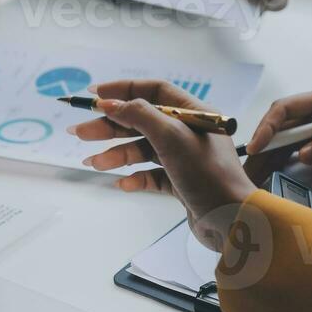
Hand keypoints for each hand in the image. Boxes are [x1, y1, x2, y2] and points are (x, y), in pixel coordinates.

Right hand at [72, 81, 255, 248]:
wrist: (231, 220)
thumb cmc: (209, 175)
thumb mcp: (172, 137)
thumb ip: (139, 115)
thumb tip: (110, 103)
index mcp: (194, 113)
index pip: (154, 91)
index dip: (123, 90)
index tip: (94, 96)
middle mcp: (190, 133)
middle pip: (142, 121)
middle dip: (110, 127)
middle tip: (79, 132)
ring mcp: (184, 159)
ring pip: (143, 150)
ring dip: (117, 155)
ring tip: (94, 163)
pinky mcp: (181, 184)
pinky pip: (151, 176)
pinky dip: (135, 178)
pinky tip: (121, 183)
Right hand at [246, 85, 311, 182]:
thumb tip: (303, 154)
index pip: (286, 108)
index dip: (266, 128)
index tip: (255, 149)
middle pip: (280, 125)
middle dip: (261, 148)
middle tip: (246, 173)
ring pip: (285, 137)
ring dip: (268, 157)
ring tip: (252, 178)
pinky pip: (297, 145)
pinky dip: (282, 159)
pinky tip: (271, 174)